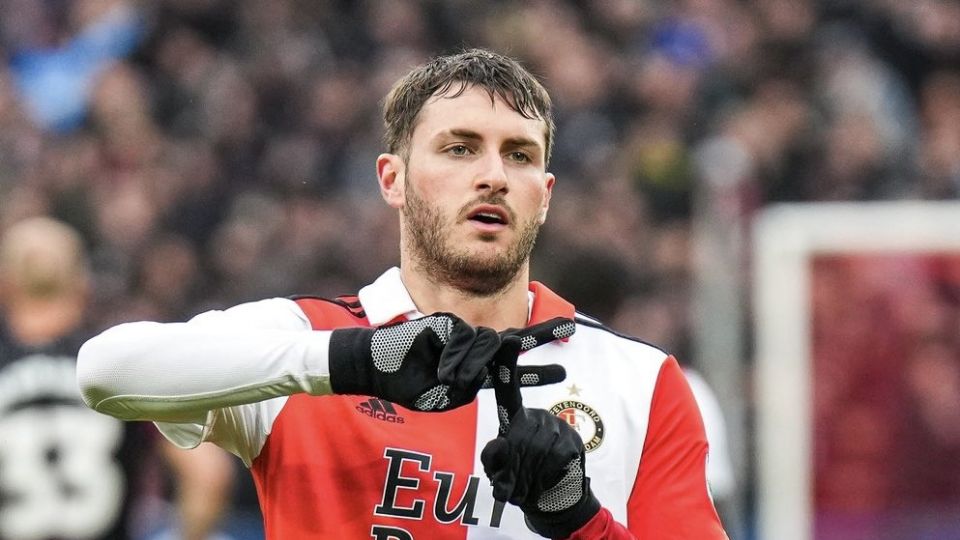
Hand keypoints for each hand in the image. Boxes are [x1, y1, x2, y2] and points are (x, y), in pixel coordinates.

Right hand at [328, 313, 574, 411]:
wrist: (376, 366)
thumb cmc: (406, 385)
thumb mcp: (442, 396)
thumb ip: (467, 386)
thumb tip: (483, 371)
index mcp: (472, 372)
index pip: (508, 371)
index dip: (534, 371)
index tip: (561, 369)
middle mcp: (470, 351)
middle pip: (510, 343)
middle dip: (540, 335)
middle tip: (568, 327)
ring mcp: (459, 334)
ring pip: (484, 344)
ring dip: (470, 365)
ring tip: (446, 377)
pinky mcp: (446, 322)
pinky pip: (463, 337)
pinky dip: (455, 354)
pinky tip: (440, 364)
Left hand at [481, 336, 599, 538]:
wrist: (550, 500)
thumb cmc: (516, 482)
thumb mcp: (497, 472)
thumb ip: (494, 460)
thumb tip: (500, 443)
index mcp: (513, 417)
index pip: (507, 387)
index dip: (508, 363)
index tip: (510, 338)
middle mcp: (535, 416)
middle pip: (522, 433)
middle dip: (516, 464)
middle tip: (516, 483)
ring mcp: (556, 426)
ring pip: (540, 447)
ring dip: (531, 473)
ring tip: (530, 482)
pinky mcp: (573, 440)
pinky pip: (556, 457)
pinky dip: (548, 476)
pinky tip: (548, 479)